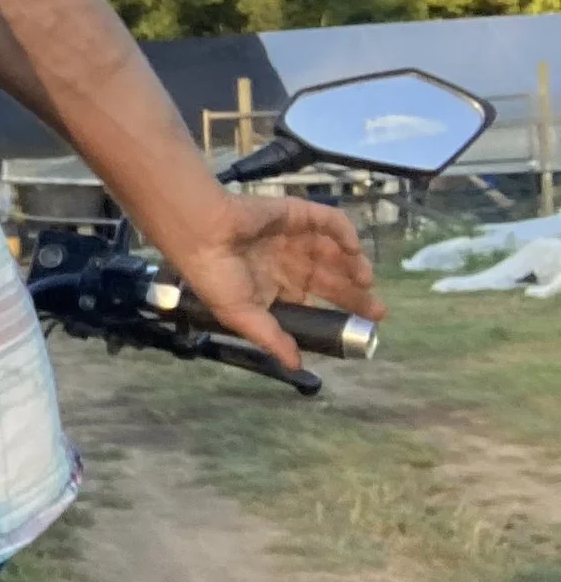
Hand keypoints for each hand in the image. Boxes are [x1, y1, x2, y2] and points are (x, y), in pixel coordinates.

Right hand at [166, 193, 383, 369]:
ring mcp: (293, 237)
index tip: (358, 327)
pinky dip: (345, 234)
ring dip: (353, 266)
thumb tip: (297, 367)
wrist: (203, 233)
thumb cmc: (216, 276)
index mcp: (273, 287)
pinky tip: (353, 250)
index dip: (336, 313)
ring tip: (365, 281)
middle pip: (329, 280)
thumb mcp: (241, 316)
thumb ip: (271, 338)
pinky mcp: (297, 214)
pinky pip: (329, 222)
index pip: (312, 301)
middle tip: (378, 311)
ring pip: (334, 252)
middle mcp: (286, 262)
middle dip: (354, 295)